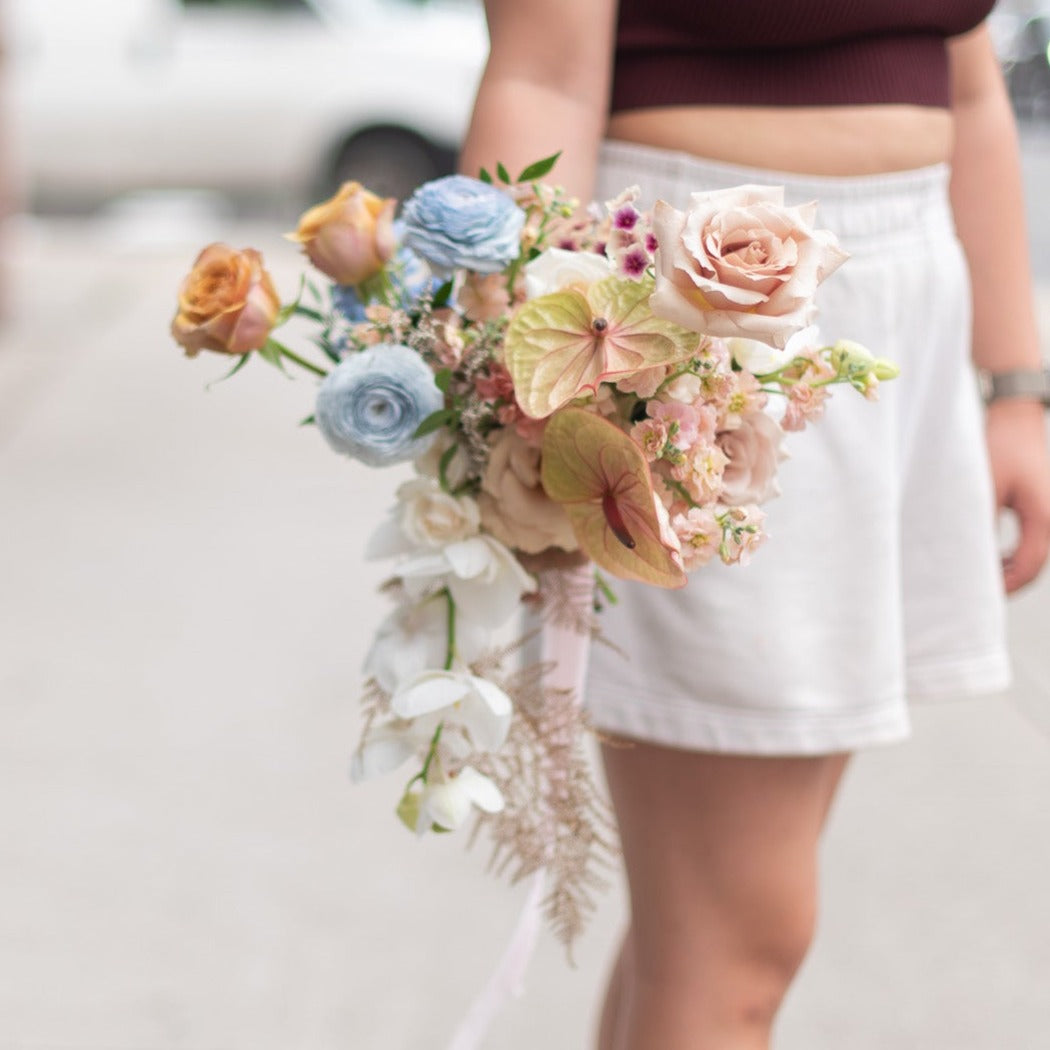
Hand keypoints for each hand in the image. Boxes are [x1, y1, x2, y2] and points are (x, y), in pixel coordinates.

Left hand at [986, 400, 1049, 592]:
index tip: (978, 597)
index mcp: (1044, 517)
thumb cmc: (1000, 447)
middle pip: (1034, 568)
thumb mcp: (984, 488)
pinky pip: (1033, 544)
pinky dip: (1014, 557)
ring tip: (978, 579)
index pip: (1027, 567)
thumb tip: (968, 557)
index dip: (1003, 586)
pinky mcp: (1045, 511)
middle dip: (1006, 583)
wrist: (1017, 419)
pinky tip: (991, 561)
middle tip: (973, 595)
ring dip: (1009, 571)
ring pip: (1034, 558)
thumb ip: (980, 524)